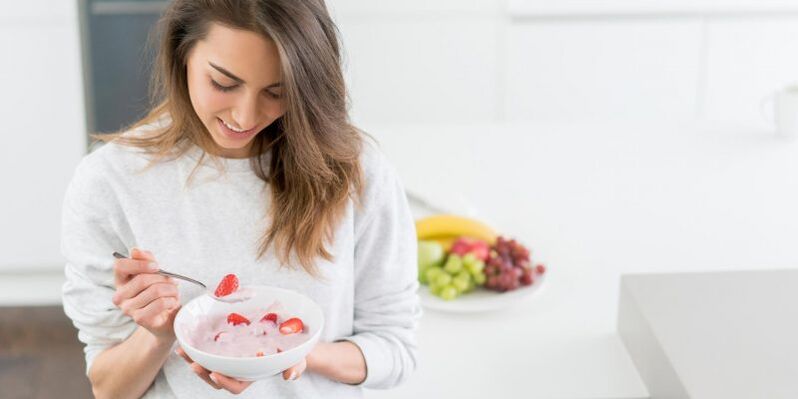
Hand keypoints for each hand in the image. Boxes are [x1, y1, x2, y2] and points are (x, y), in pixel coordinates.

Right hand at [112, 248, 179, 339]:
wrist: (166, 320)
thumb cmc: (159, 294)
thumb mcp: (154, 273)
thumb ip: (146, 260)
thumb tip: (135, 250)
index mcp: (120, 281)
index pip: (120, 266)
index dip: (140, 263)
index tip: (156, 266)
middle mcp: (119, 296)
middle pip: (142, 279)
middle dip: (163, 278)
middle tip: (173, 282)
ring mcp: (128, 309)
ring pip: (155, 291)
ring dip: (171, 290)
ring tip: (174, 293)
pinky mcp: (139, 319)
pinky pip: (161, 303)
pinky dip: (172, 300)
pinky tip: (172, 302)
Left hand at [175, 347, 307, 392]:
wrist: (289, 338)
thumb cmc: (292, 352)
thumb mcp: (297, 358)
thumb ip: (295, 366)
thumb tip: (290, 376)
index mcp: (251, 376)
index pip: (236, 386)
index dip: (224, 382)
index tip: (215, 373)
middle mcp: (237, 370)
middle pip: (216, 378)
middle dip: (203, 373)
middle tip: (194, 364)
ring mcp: (229, 359)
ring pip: (208, 365)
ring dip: (193, 360)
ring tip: (182, 351)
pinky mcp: (224, 346)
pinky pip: (207, 350)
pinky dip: (195, 346)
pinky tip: (185, 339)